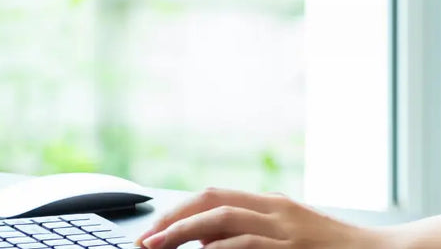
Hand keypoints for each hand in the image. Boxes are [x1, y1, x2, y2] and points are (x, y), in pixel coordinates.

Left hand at [135, 187, 386, 248]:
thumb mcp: (295, 239)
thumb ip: (256, 238)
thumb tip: (210, 246)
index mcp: (275, 205)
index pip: (216, 197)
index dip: (179, 211)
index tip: (153, 232)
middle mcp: (277, 210)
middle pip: (212, 201)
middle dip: (172, 219)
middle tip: (146, 240)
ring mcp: (286, 228)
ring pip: (222, 219)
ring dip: (183, 233)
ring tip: (156, 248)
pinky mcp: (294, 246)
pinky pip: (247, 244)